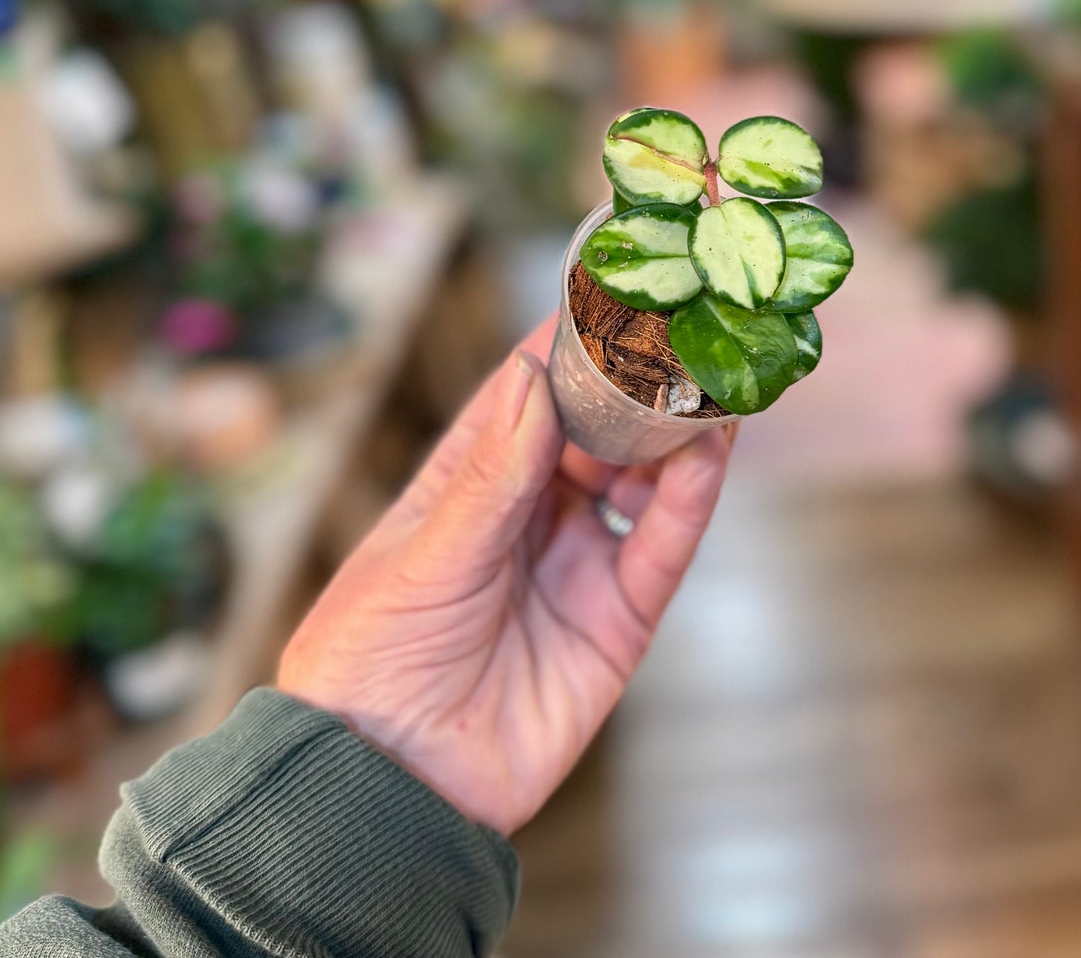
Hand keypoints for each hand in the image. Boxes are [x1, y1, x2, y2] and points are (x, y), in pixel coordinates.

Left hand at [278, 316, 733, 834]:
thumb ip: (492, 477)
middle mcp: (530, 514)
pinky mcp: (616, 622)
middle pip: (598, 430)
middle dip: (638, 380)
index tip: (607, 287)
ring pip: (642, 480)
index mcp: (469, 484)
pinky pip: (661, 549)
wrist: (385, 793)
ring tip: (710, 377)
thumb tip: (535, 377)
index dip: (566, 341)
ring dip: (676, 431)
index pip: (527, 394)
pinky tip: (708, 452)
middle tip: (682, 325)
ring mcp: (577, 564)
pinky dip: (690, 500)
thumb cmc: (370, 660)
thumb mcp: (425, 558)